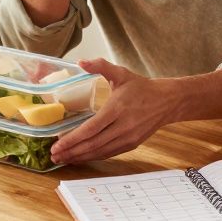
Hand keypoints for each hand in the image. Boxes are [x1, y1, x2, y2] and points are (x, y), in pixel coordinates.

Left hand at [49, 59, 171, 164]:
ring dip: (80, 157)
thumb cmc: (141, 87)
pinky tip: (81, 157)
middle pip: (93, 144)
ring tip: (63, 159)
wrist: (167, 101)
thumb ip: (100, 65)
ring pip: (100, 152)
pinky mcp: (132, 144)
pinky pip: (109, 153)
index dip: (72, 139)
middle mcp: (123, 127)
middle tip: (54, 155)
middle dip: (71, 152)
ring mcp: (128, 138)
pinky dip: (93, 157)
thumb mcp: (121, 72)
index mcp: (117, 109)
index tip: (56, 145)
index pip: (91, 128)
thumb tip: (80, 61)